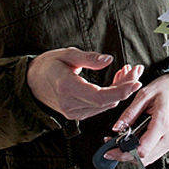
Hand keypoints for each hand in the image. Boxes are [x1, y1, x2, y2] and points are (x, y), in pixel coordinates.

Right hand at [27, 48, 142, 120]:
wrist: (32, 81)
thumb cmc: (49, 65)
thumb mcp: (67, 54)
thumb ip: (89, 58)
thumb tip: (108, 60)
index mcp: (66, 87)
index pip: (100, 96)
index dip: (121, 91)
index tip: (135, 81)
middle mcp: (70, 104)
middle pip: (106, 101)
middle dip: (126, 87)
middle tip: (136, 71)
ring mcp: (73, 112)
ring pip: (106, 105)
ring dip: (120, 91)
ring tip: (128, 73)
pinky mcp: (77, 115)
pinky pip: (100, 107)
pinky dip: (112, 96)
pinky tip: (117, 82)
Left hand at [105, 74, 168, 165]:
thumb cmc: (165, 89)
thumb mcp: (144, 95)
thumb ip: (129, 113)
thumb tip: (116, 128)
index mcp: (163, 122)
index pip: (142, 149)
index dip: (123, 152)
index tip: (110, 149)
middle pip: (143, 158)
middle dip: (124, 156)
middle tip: (110, 148)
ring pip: (148, 159)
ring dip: (131, 155)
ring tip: (119, 144)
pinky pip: (153, 154)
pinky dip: (140, 152)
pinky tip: (131, 142)